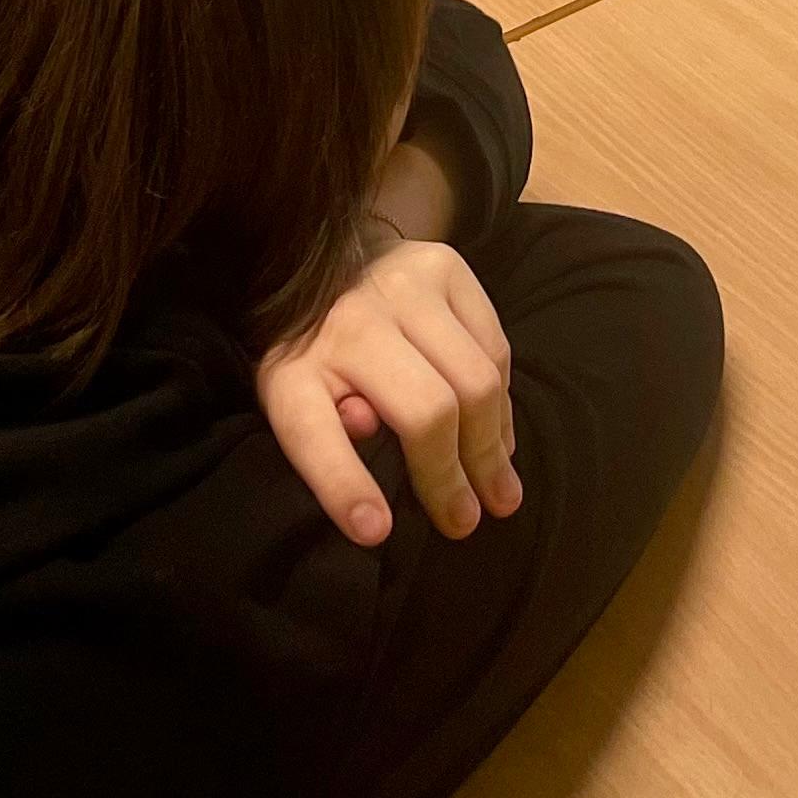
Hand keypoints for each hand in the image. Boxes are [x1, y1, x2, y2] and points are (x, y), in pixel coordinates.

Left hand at [257, 235, 518, 547]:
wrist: (325, 265)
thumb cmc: (312, 358)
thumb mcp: (296, 407)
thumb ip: (330, 449)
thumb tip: (374, 504)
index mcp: (294, 368)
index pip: (313, 431)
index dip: (344, 486)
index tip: (375, 531)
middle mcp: (350, 321)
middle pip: (426, 412)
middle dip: (451, 478)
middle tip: (464, 522)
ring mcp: (404, 285)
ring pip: (475, 382)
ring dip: (491, 449)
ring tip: (499, 494)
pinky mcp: (447, 267)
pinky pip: (494, 349)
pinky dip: (502, 405)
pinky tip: (499, 439)